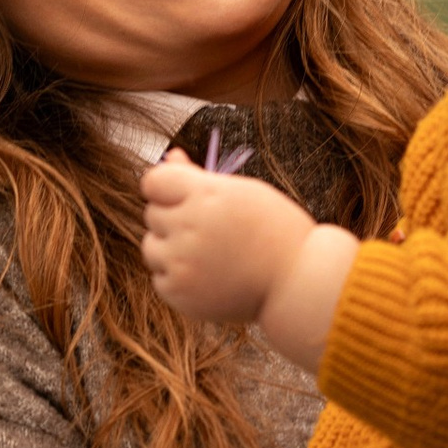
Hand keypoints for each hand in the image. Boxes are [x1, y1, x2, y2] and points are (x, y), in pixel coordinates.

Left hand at [141, 156, 313, 325]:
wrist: (296, 282)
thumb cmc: (274, 231)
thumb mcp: (242, 192)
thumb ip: (198, 176)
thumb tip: (170, 155)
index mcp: (206, 195)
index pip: (153, 181)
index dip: (166, 188)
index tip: (181, 198)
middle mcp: (188, 226)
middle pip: (152, 213)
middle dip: (173, 218)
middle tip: (210, 231)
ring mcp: (181, 262)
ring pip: (151, 247)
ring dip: (170, 249)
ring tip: (208, 255)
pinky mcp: (178, 292)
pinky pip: (159, 278)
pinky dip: (177, 277)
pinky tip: (207, 276)